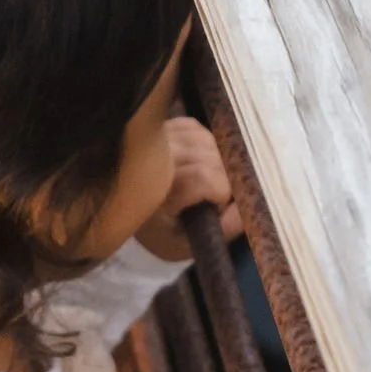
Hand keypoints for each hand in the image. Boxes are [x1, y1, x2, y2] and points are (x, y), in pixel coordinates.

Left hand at [136, 115, 241, 261]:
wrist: (124, 209)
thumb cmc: (157, 231)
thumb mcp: (186, 244)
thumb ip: (222, 230)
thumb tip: (245, 208)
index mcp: (160, 193)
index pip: (204, 178)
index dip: (221, 192)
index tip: (216, 206)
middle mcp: (157, 159)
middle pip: (210, 157)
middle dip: (223, 178)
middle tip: (213, 195)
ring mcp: (158, 139)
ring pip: (207, 140)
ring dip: (216, 160)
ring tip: (205, 178)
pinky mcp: (161, 127)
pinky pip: (197, 127)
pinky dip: (205, 143)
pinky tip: (198, 159)